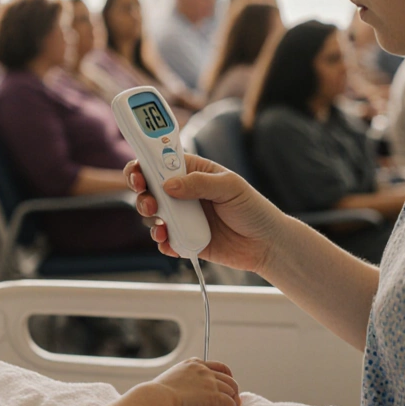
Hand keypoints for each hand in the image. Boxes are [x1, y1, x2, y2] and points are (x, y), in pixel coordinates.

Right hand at [124, 154, 287, 275]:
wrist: (266, 244)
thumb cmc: (253, 209)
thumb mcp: (231, 187)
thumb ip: (200, 183)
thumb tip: (169, 184)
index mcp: (193, 172)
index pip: (161, 161)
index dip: (145, 163)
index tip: (138, 171)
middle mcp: (183, 193)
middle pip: (149, 187)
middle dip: (141, 191)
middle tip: (149, 200)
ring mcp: (182, 217)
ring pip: (152, 213)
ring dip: (149, 216)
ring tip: (160, 223)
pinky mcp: (184, 239)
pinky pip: (164, 239)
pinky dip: (162, 240)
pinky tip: (169, 241)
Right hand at [147, 358, 240, 405]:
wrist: (157, 399)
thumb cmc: (156, 394)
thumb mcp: (170, 379)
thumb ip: (181, 380)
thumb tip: (181, 391)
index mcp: (193, 364)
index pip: (218, 367)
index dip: (225, 376)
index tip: (225, 385)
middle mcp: (204, 371)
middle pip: (228, 378)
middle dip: (232, 389)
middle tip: (231, 399)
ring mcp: (209, 382)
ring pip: (232, 390)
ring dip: (233, 400)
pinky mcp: (213, 396)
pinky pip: (230, 403)